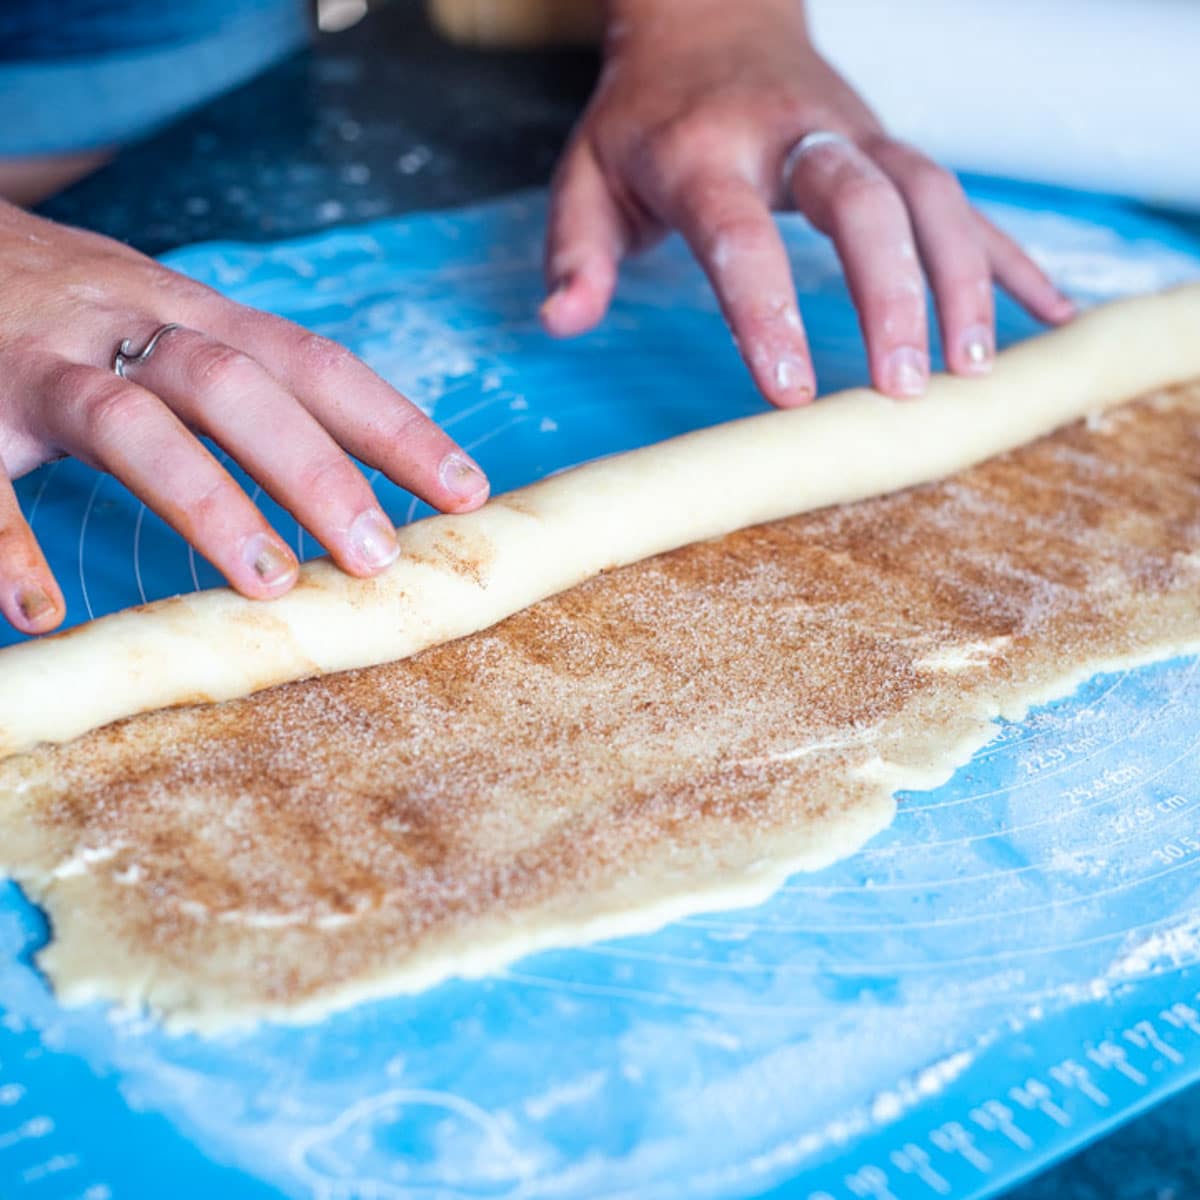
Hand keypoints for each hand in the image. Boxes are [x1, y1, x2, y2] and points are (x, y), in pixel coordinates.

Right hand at [0, 203, 489, 634]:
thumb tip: (354, 478)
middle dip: (316, 472)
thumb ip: (248, 386)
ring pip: (132, 426)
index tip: (468, 493)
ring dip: (207, 504)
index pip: (315, 364)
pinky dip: (7, 545)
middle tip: (377, 558)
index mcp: (195, 315)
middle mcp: (128, 329)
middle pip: (237, 387)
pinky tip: (42, 613)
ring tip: (266, 586)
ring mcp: (42, 364)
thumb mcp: (170, 322)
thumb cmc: (77, 306)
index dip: (396, 426)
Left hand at [541, 0, 1073, 404]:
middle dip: (892, 293)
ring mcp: (856, 134)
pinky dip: (1008, 258)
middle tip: (905, 386)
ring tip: (975, 370)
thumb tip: (562, 320)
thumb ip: (575, 249)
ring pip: (930, 193)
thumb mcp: (587, 173)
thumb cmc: (644, 117)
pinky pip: (963, 198)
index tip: (791, 392)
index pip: (742, 233)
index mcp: (705, 152)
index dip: (767, 310)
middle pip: (863, 201)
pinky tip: (1048, 317)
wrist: (709, 15)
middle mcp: (794, 135)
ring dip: (963, 278)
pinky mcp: (892, 146)